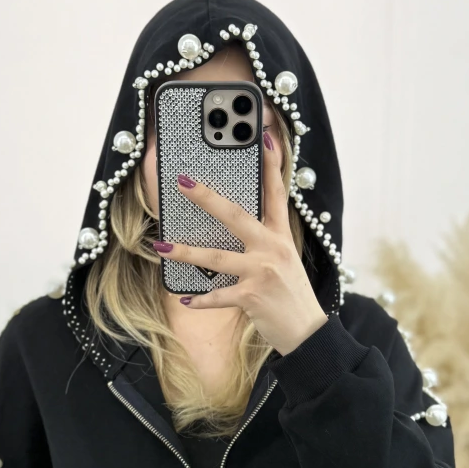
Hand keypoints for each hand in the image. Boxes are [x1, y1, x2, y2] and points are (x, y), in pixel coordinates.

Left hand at [152, 130, 328, 355]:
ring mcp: (261, 272)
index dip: (271, 163)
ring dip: (185, 252)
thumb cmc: (291, 294)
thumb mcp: (285, 260)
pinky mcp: (251, 296)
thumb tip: (236, 226)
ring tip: (162, 246)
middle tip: (184, 182)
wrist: (307, 331)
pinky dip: (201, 300)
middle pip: (235, 215)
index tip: (263, 136)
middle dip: (207, 198)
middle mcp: (271, 248)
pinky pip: (218, 295)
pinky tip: (185, 299)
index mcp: (281, 236)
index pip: (277, 192)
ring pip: (216, 257)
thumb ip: (265, 241)